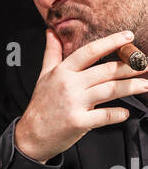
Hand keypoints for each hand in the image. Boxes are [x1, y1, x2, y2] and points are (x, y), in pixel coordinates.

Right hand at [16, 29, 147, 162]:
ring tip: (145, 85)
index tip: (128, 36)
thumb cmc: (41, 106)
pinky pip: (104, 116)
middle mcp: (69, 85)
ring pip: (109, 90)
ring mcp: (74, 104)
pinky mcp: (78, 122)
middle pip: (105, 71)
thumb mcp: (44, 75)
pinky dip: (117, 114)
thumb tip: (52, 32)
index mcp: (63, 71)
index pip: (90, 51)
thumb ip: (52, 53)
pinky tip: (125, 112)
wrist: (31, 136)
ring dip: (131, 87)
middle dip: (129, 66)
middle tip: (145, 64)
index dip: (111, 42)